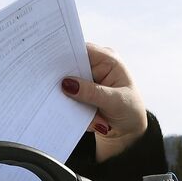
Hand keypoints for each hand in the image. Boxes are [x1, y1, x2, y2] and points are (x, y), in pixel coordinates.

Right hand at [60, 43, 147, 161]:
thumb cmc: (131, 110)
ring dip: (76, 105)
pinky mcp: (81, 96)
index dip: (64, 55)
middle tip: (65, 97)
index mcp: (107, 59)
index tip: (51, 65)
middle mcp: (95, 67)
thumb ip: (92, 92)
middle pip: (70, 68)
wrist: (130, 130)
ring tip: (99, 121)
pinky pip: (69, 101)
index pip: (80, 50)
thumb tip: (66, 84)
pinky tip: (96, 122)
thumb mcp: (115, 101)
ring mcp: (86, 82)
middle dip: (68, 86)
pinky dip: (78, 112)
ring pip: (68, 88)